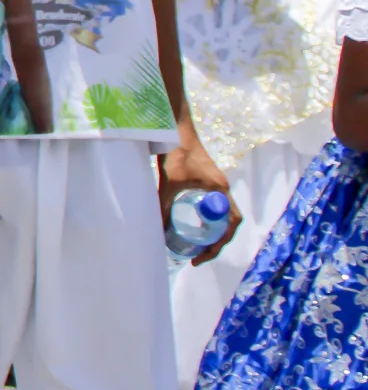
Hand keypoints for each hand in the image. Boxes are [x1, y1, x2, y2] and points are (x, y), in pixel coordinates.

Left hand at [159, 141, 239, 265]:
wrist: (177, 131)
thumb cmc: (176, 154)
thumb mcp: (169, 183)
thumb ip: (163, 206)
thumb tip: (157, 232)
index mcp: (220, 191)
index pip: (232, 222)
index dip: (222, 243)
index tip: (203, 256)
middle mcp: (222, 191)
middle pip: (228, 224)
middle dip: (217, 244)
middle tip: (197, 258)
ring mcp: (216, 187)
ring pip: (222, 217)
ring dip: (213, 234)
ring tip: (195, 249)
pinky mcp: (207, 184)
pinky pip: (213, 208)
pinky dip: (207, 222)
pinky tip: (190, 228)